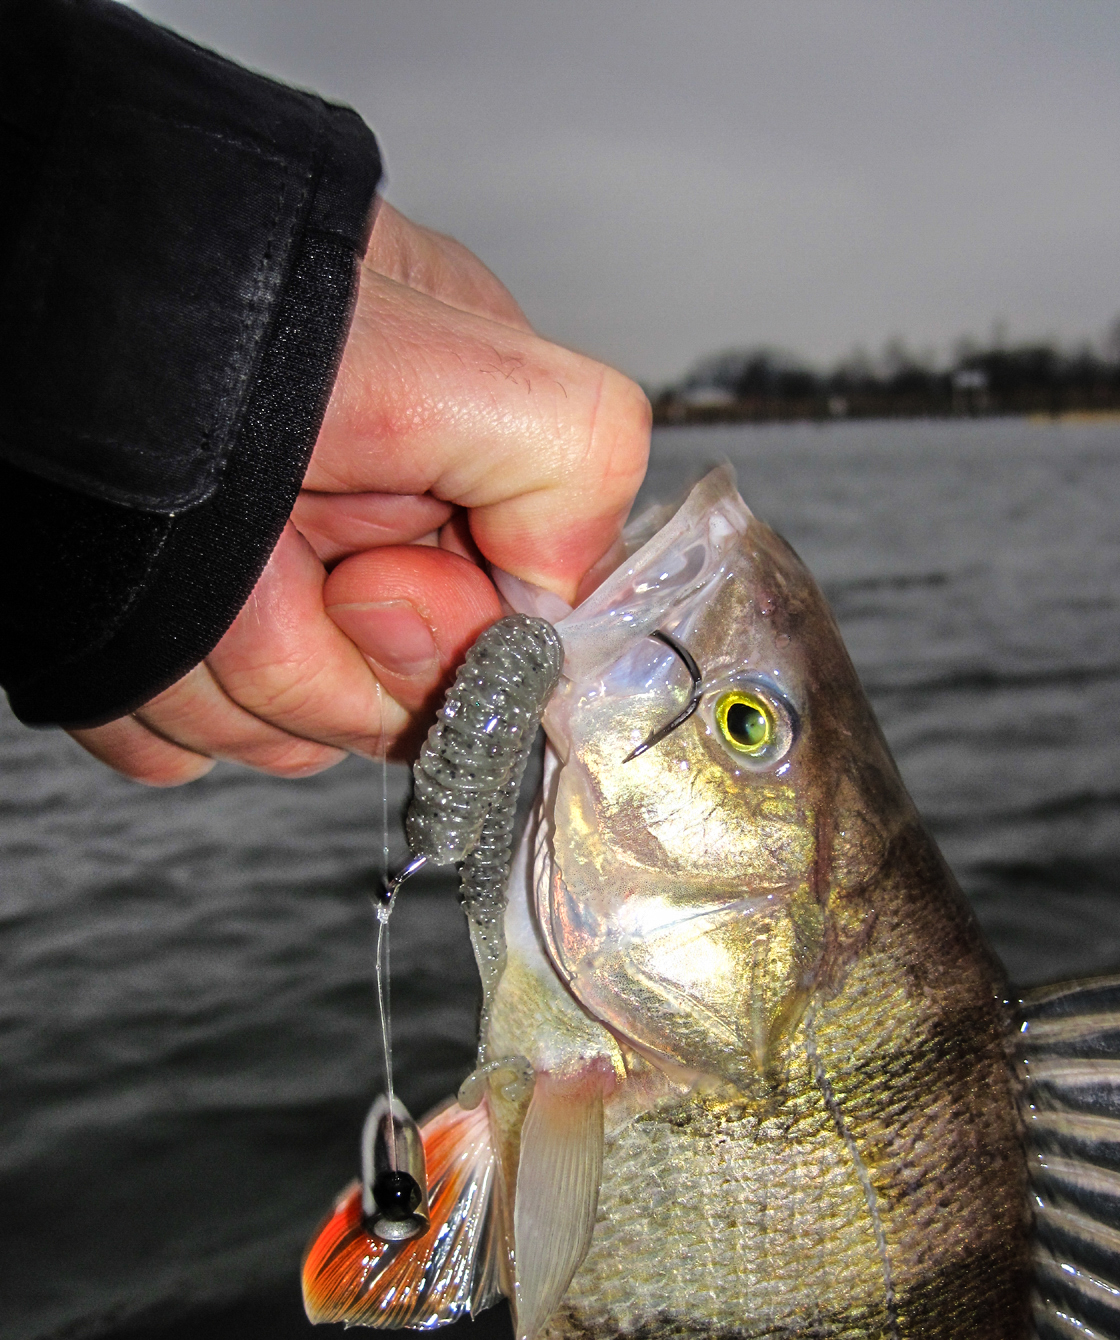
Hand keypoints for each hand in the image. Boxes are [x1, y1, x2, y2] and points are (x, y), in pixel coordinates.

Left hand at [70, 203, 650, 784]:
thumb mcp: (451, 357)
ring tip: (184, 546)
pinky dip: (146, 696)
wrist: (26, 327)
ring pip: (273, 739)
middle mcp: (363, 542)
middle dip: (308, 650)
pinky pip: (173, 750)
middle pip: (379, 711)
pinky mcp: (169, 654)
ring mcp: (263, 605)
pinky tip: (140, 596)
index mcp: (454, 475)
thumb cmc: (213, 313)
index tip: (367, 582)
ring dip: (215, 665)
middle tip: (268, 538)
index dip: (440, 644)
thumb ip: (568, 459)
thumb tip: (558, 598)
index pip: (506, 642)